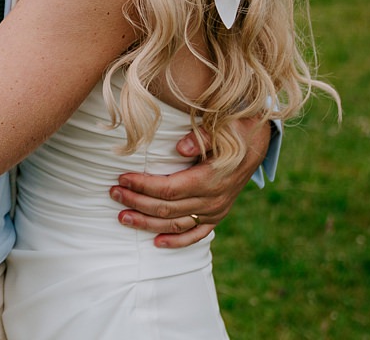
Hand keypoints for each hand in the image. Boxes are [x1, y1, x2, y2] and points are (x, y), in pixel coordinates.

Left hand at [109, 117, 271, 247]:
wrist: (255, 144)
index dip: (143, 186)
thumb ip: (201, 137)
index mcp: (210, 179)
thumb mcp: (222, 127)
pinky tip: (156, 242)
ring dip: (147, 223)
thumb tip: (181, 147)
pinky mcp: (217, 216)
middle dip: (137, 202)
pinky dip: (176, 241)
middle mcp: (212, 200)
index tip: (122, 178)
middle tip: (113, 193)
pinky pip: (196, 235)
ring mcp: (215, 211)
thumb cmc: (233, 131)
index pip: (169, 188)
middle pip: (167, 208)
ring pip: (176, 225)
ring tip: (122, 217)